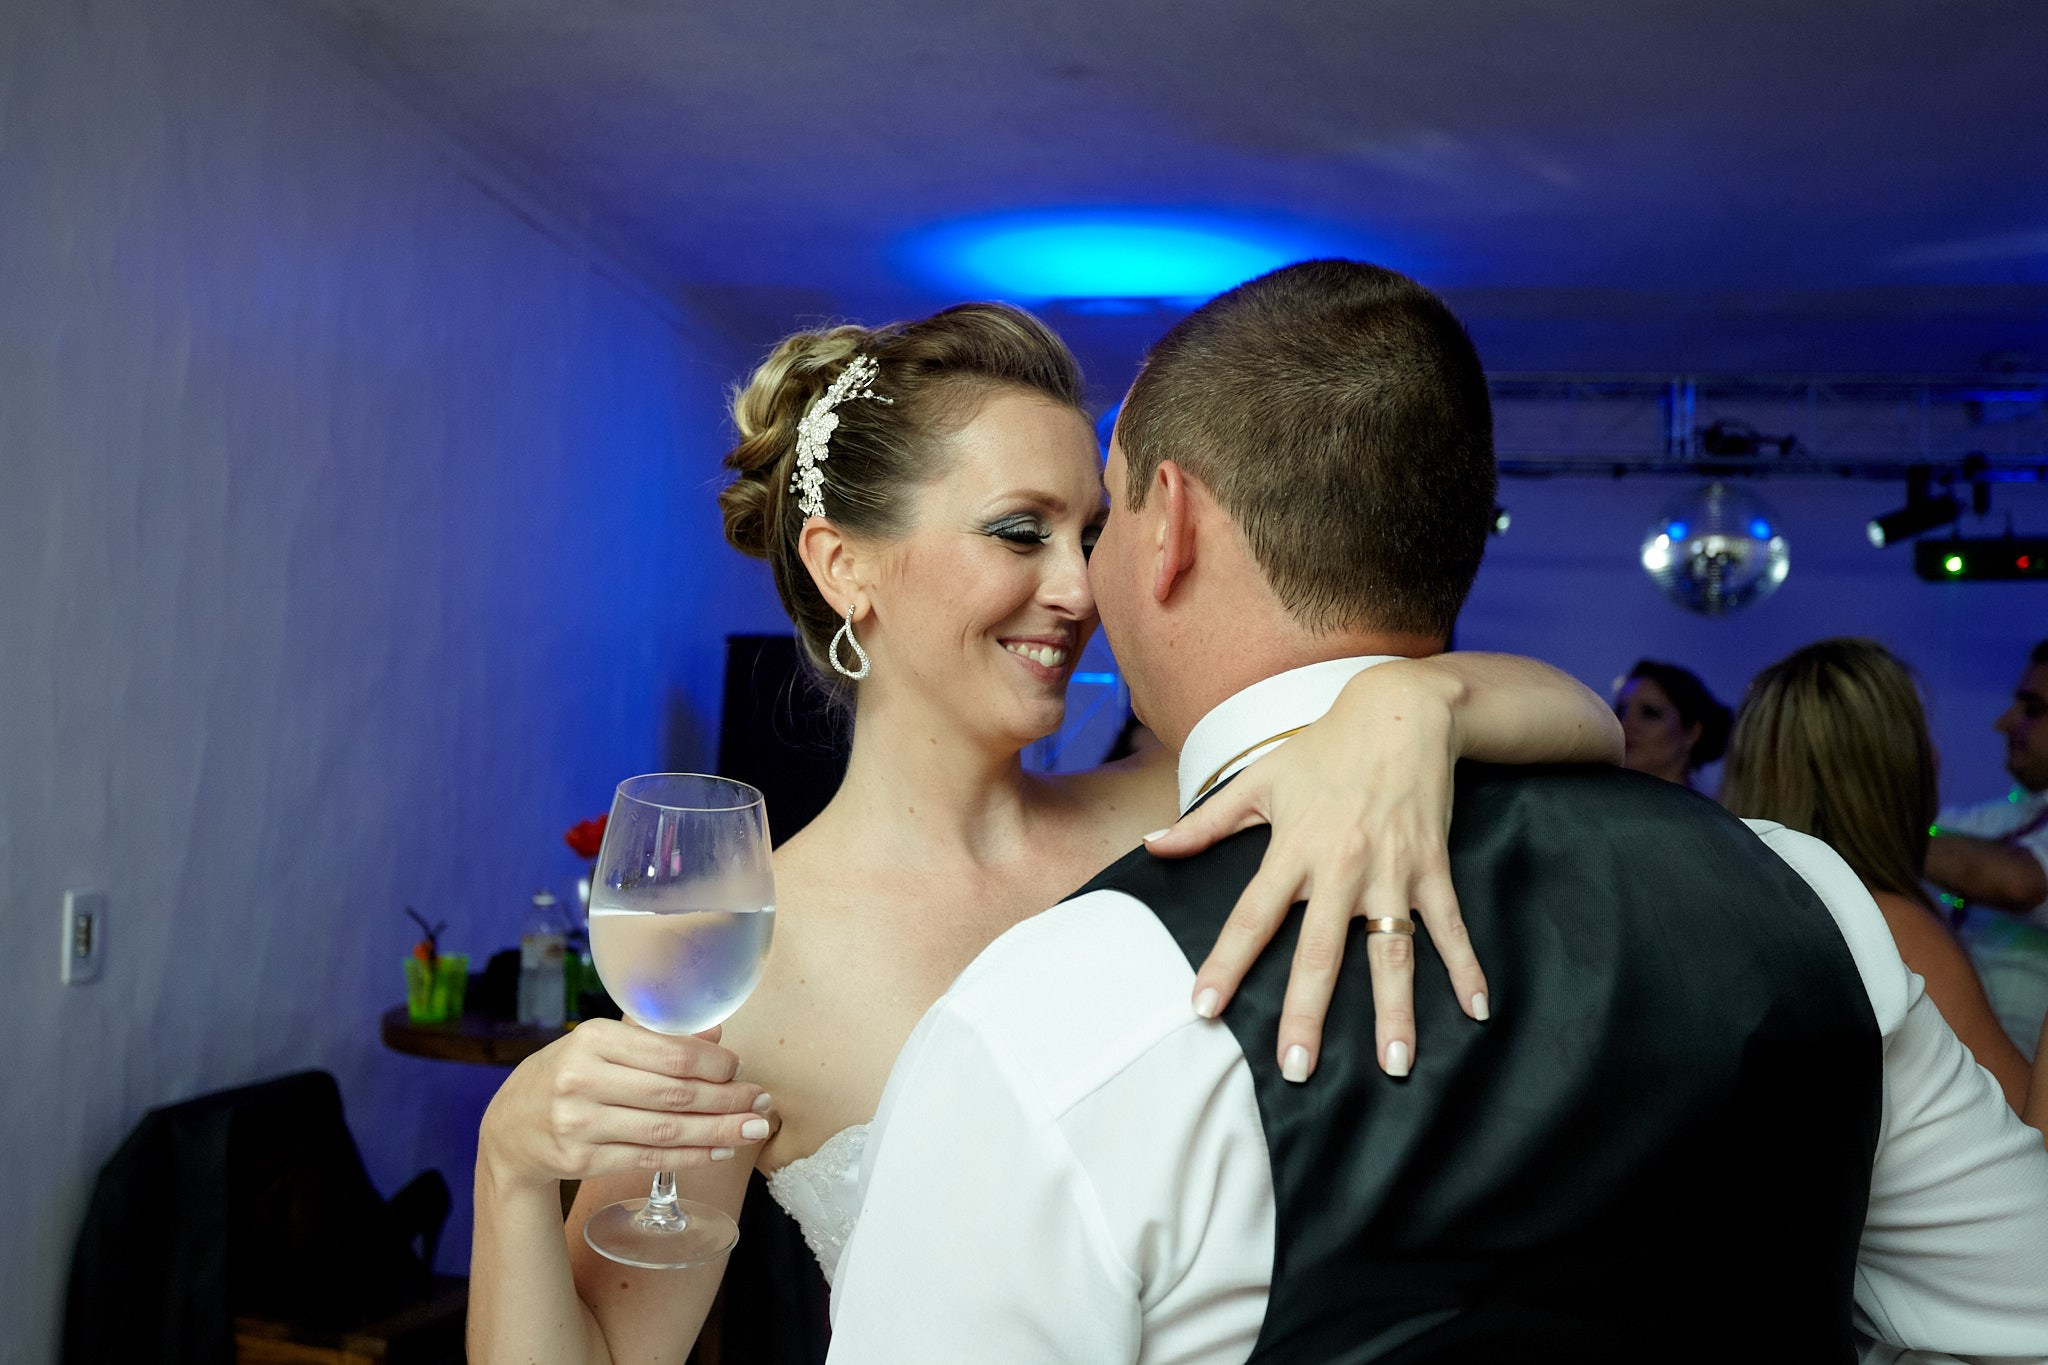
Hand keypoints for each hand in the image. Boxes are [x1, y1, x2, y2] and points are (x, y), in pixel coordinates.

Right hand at [478, 1019, 773, 1187]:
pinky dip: (689, 1156)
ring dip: (717, 1131)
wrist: (510, 1127)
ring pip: (665, 1131)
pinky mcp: (581, 1159)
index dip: (714, 1063)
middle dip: (727, 1099)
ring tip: (752, 1129)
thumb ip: (656, 1036)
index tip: (740, 1069)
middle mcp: (583, 1079)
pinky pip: (648, 1158)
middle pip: (673, 1094)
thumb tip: (715, 1034)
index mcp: (593, 1039)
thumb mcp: (601, 1044)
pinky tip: (717, 1151)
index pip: (669, 1053)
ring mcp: (579, 1123)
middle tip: (762, 1102)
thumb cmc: (569, 1074)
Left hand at [1144, 668, 1488, 1081]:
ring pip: (1391, 953)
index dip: (1226, 962)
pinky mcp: (1433, 867)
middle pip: (1319, 952)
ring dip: (1395, 1011)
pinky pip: (1450, 927)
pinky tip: (1477, 1012)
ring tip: (1395, 1066)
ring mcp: (1392, 871)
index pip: (1250, 917)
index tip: (1204, 1008)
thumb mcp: (1258, 779)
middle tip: (1297, 1069)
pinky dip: (1466, 968)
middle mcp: (1340, 867)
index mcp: (1292, 849)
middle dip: (1307, 1013)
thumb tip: (1152, 847)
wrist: (1402, 711)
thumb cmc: (1324, 747)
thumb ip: (1205, 823)